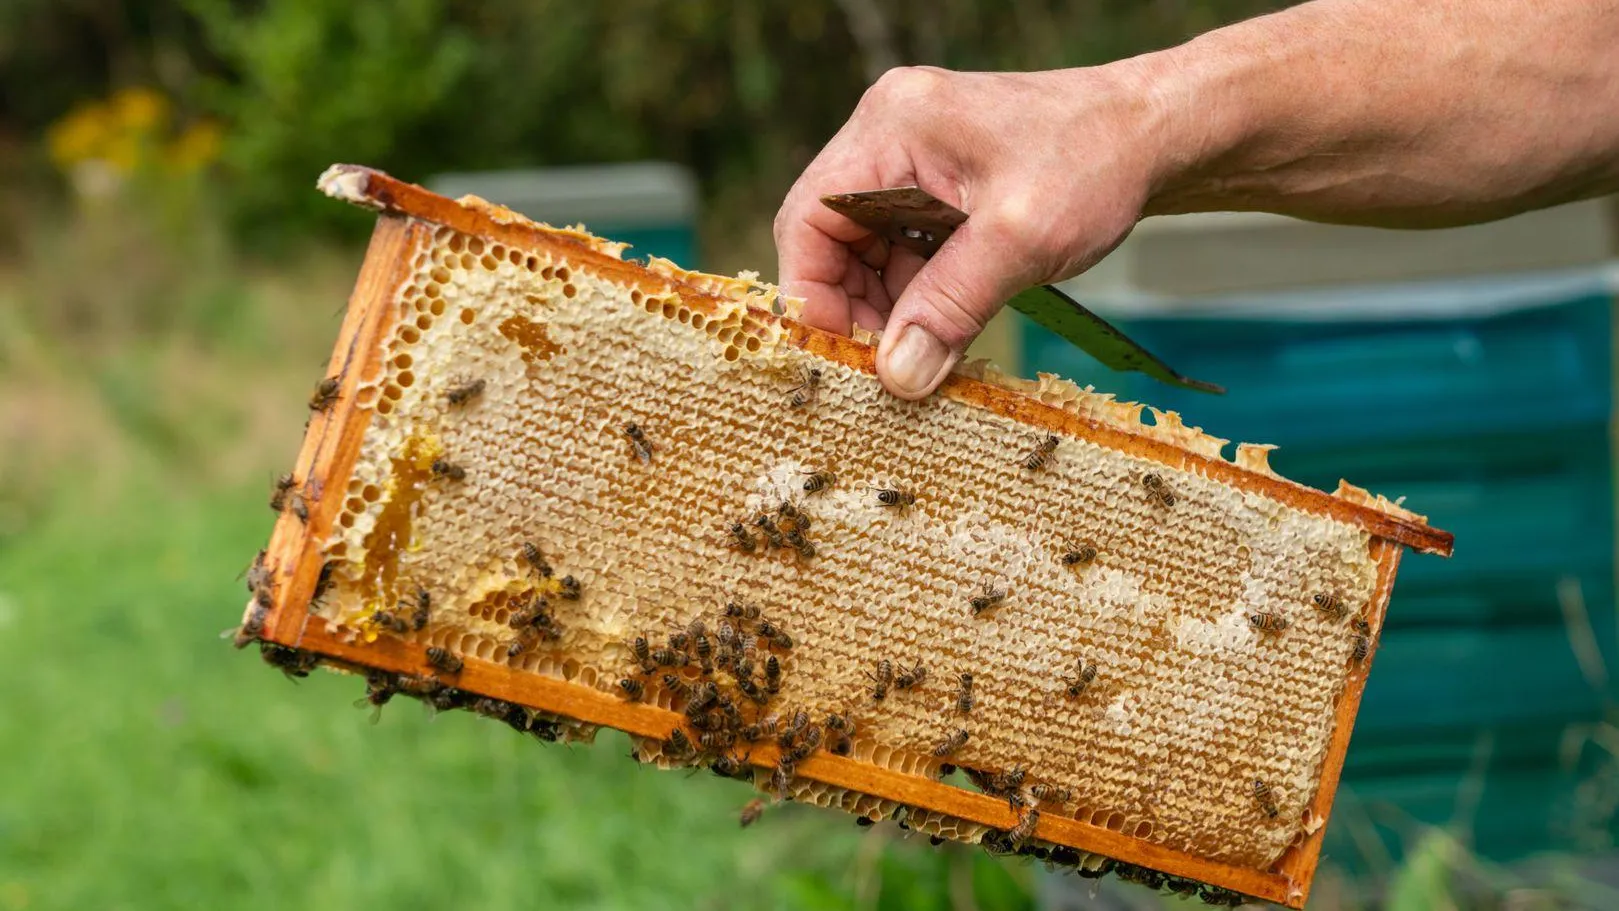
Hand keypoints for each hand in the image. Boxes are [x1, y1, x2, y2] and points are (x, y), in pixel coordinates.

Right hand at [774, 64, 1167, 399]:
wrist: (1157, 132)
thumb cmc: (1096, 160)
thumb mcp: (1020, 240)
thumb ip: (951, 306)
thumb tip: (897, 377)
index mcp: (892, 128)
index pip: (808, 217)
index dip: (814, 294)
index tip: (842, 357)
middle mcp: (888, 136)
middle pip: (831, 238)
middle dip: (855, 308)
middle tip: (888, 369)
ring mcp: (911, 160)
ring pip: (866, 252)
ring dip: (889, 309)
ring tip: (924, 357)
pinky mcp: (936, 185)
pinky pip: (902, 250)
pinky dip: (918, 296)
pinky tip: (943, 332)